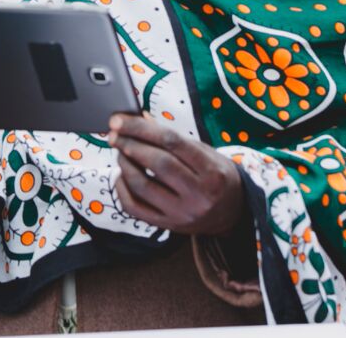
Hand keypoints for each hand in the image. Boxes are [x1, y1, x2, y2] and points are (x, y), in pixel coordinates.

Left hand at [108, 115, 245, 234]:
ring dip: (124, 164)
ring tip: (120, 151)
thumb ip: (173, 138)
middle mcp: (198, 194)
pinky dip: (122, 188)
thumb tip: (139, 120)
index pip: (171, 141)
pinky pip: (134, 207)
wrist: (231, 213)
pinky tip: (121, 175)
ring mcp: (182, 213)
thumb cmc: (215, 175)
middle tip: (114, 134)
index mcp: (211, 171)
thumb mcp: (204, 152)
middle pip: (157, 162)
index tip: (119, 120)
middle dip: (129, 144)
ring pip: (142, 185)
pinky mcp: (168, 226)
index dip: (141, 128)